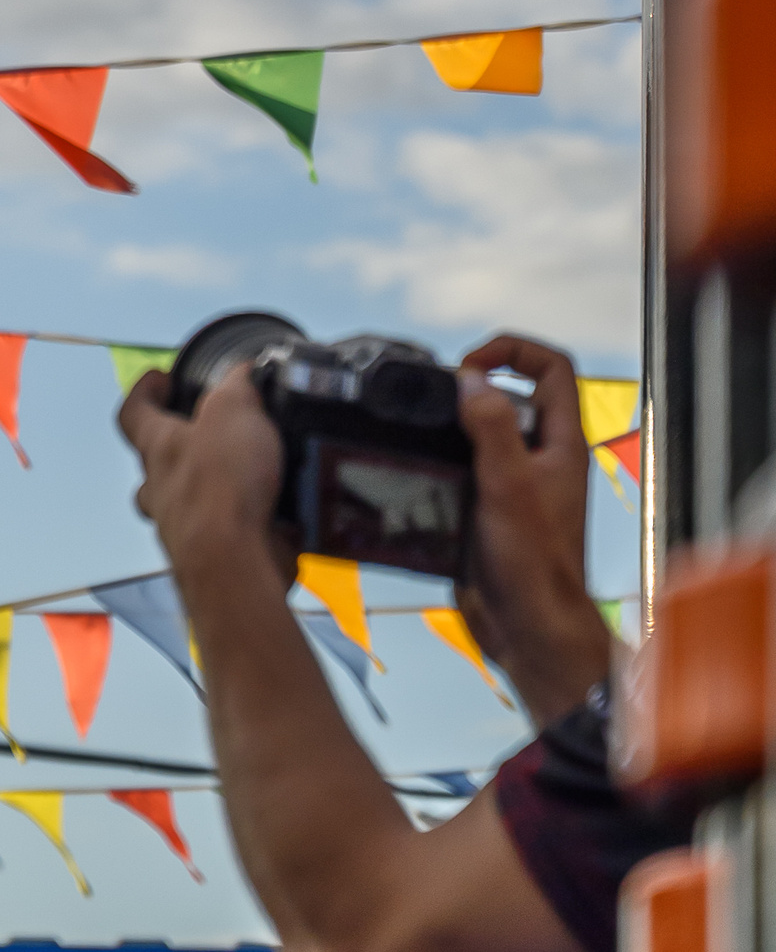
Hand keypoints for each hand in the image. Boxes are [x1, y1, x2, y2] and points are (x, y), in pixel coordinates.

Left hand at [118, 365, 297, 587]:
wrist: (235, 564)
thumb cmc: (221, 489)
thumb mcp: (234, 412)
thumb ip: (235, 388)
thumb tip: (241, 372)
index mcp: (158, 448)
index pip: (133, 412)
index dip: (144, 392)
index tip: (158, 378)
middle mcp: (162, 489)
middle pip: (157, 462)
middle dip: (183, 446)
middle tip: (210, 432)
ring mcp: (185, 527)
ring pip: (190, 500)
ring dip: (219, 487)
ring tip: (258, 471)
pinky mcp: (216, 555)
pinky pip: (227, 532)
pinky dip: (250, 520)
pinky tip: (281, 510)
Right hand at [455, 333, 613, 727]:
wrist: (530, 629)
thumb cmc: (536, 567)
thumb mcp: (508, 487)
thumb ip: (492, 429)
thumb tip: (472, 381)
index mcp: (561, 445)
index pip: (552, 368)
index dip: (511, 351)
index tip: (469, 367)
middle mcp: (542, 458)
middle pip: (510, 395)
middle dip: (470, 391)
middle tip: (437, 405)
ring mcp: (517, 484)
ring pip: (482, 434)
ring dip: (450, 431)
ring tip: (425, 442)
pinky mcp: (490, 510)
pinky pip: (464, 469)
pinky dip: (440, 464)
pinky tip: (420, 478)